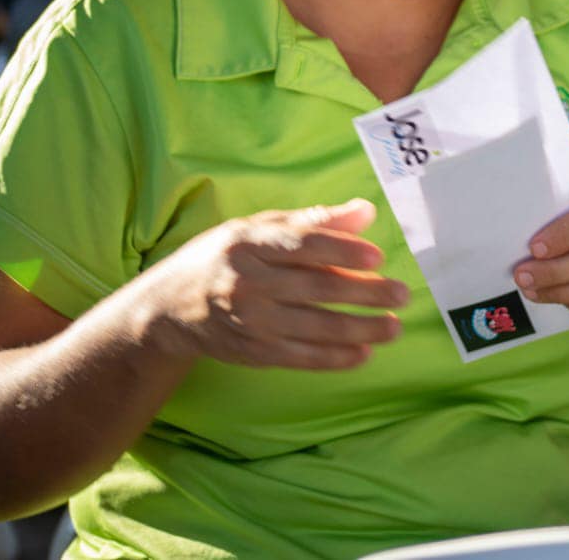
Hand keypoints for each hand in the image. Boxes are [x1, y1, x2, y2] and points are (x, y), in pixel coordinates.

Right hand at [142, 199, 407, 370]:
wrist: (167, 307)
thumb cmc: (224, 257)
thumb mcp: (258, 227)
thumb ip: (313, 220)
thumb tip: (366, 211)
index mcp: (250, 244)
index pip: (302, 246)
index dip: (341, 251)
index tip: (377, 256)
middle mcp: (248, 284)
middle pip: (315, 289)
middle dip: (363, 293)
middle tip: (401, 295)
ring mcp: (250, 322)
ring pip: (313, 328)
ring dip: (359, 330)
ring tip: (394, 327)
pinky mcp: (253, 352)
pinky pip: (300, 357)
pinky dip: (334, 358)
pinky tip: (364, 353)